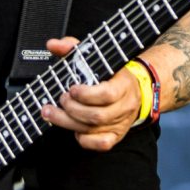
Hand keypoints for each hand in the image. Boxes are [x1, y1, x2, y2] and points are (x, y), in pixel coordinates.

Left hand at [37, 36, 141, 151]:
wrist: (138, 89)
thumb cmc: (112, 73)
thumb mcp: (95, 56)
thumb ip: (73, 49)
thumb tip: (53, 45)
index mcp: (123, 84)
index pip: (107, 94)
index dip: (86, 95)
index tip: (72, 89)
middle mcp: (124, 106)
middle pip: (97, 116)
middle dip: (71, 109)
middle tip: (60, 100)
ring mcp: (120, 123)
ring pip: (94, 130)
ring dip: (68, 122)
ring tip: (51, 113)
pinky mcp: (116, 135)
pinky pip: (101, 144)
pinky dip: (84, 139)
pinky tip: (73, 129)